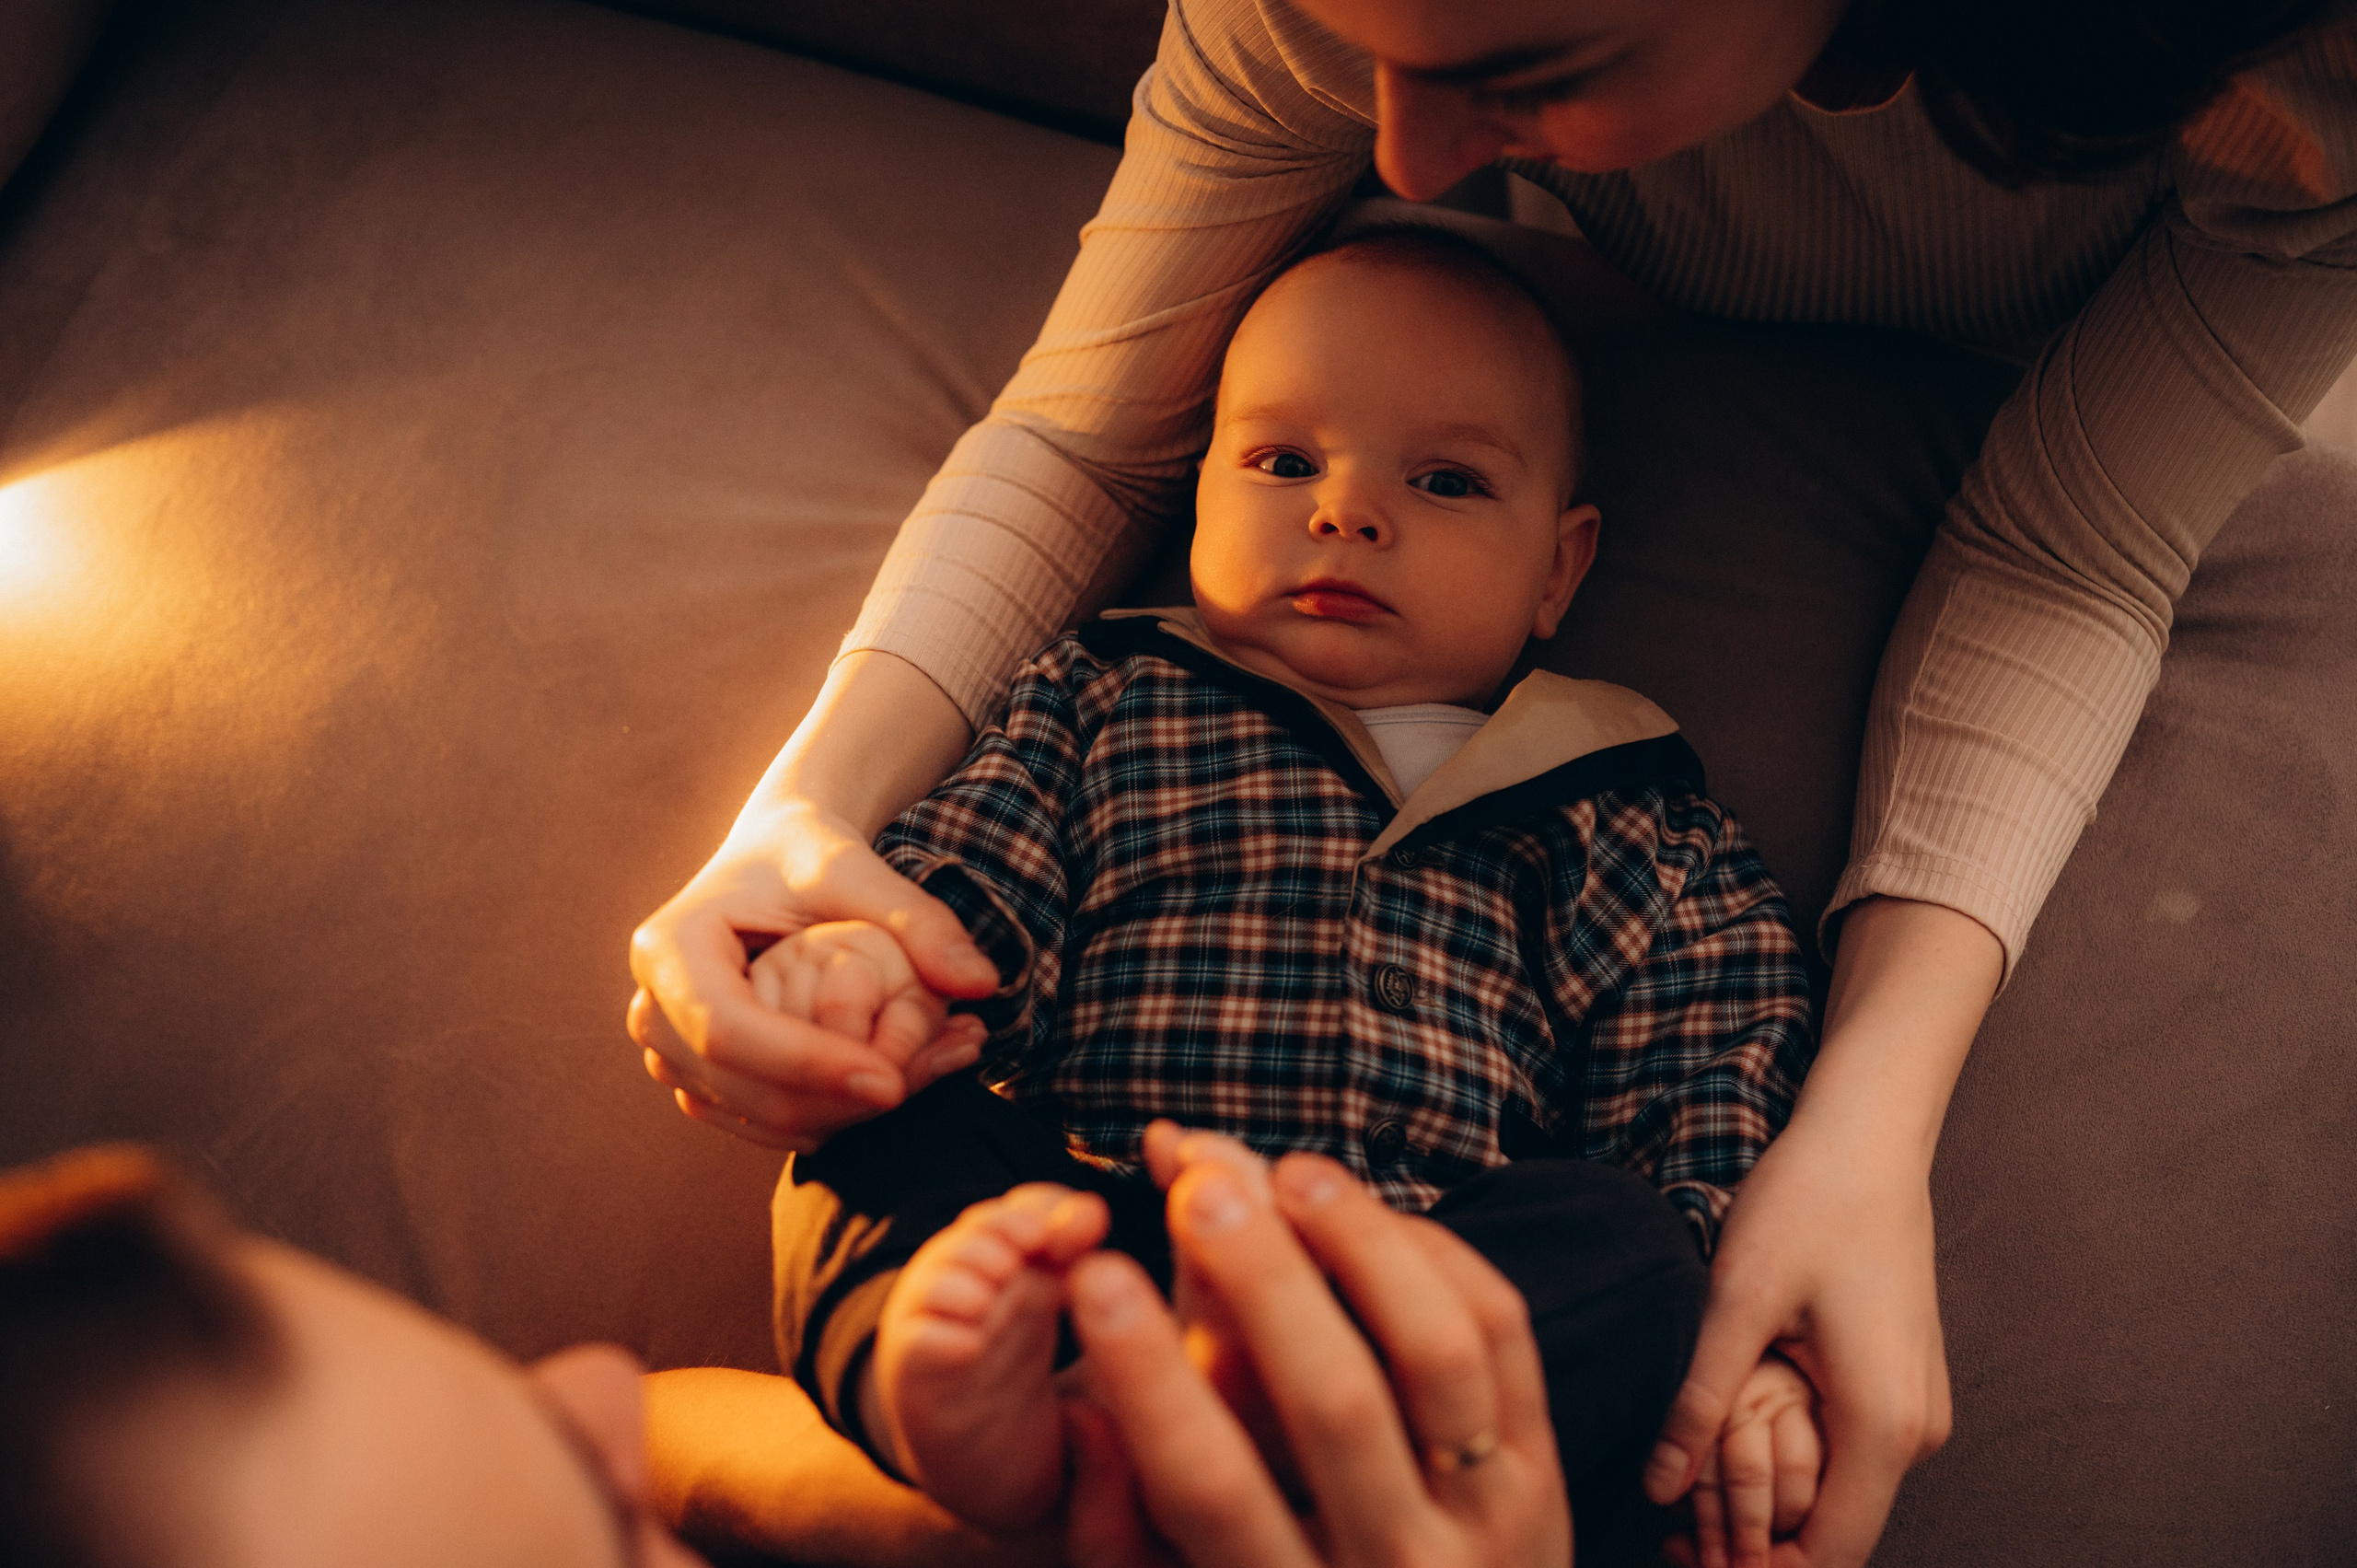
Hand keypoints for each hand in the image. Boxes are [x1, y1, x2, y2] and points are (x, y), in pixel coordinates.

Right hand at [628, 794, 998, 1150]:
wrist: (774, 863)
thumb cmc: (808, 856)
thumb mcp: (857, 870)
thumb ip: (919, 920)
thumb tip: (982, 982)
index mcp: (669, 946)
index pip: (728, 1029)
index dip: (808, 1064)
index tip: (890, 1081)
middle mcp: (652, 1008)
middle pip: (738, 1087)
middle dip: (833, 1100)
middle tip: (921, 1086)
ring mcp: (669, 1053)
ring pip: (753, 1116)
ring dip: (839, 1116)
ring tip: (922, 1080)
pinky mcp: (700, 1080)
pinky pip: (761, 1122)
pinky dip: (827, 1118)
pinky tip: (888, 1088)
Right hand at [1062, 1141, 1570, 1567]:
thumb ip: (1122, 1526)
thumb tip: (1087, 1409)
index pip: (1211, 1486)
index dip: (1148, 1375)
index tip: (1095, 1275)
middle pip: (1336, 1402)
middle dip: (1263, 1280)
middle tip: (1197, 1188)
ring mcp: (1491, 1518)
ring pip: (1437, 1352)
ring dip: (1362, 1245)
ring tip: (1290, 1172)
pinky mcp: (1545, 1467)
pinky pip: (1500, 1334)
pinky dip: (1434, 1256)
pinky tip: (1362, 1214)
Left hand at [1642, 1116, 1946, 1567]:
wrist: (1868, 1138)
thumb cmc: (1805, 1204)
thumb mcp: (1735, 1301)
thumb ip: (1699, 1402)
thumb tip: (1657, 1489)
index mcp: (1882, 1425)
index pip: (1831, 1556)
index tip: (1684, 1559)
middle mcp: (1916, 1431)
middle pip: (1838, 1534)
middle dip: (1757, 1547)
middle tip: (1670, 1534)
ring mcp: (1917, 1408)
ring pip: (1843, 1494)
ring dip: (1775, 1503)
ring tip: (1688, 1490)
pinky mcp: (1902, 1383)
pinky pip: (1851, 1453)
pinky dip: (1797, 1463)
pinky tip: (1733, 1437)